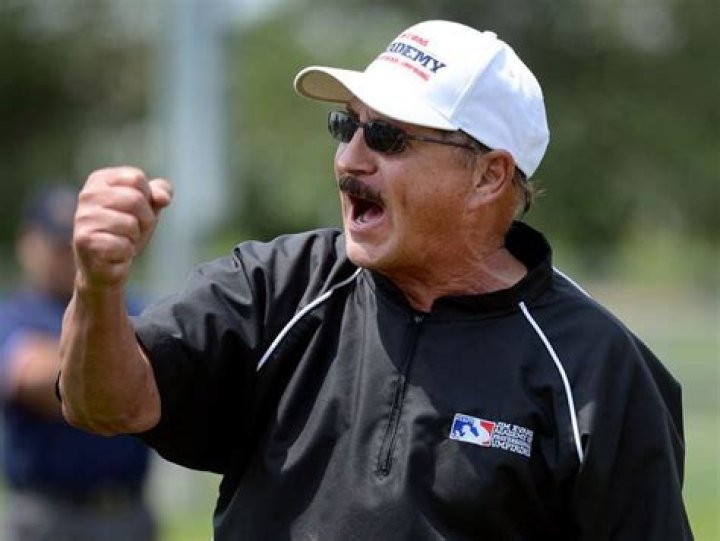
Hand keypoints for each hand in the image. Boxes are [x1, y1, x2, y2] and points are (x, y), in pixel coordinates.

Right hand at [73, 167, 172, 289]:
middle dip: (145, 219)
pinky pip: (123, 244)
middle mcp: (87, 195)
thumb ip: (158, 194)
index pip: (136, 178)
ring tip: (122, 240)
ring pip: (130, 223)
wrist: (106, 266)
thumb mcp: (147, 208)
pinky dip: (126, 252)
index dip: (148, 197)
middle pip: (135, 199)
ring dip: (134, 237)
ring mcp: (83, 218)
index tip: (137, 211)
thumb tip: (164, 197)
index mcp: (100, 180)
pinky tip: (114, 254)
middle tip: (134, 230)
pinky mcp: (84, 241)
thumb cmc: (126, 232)